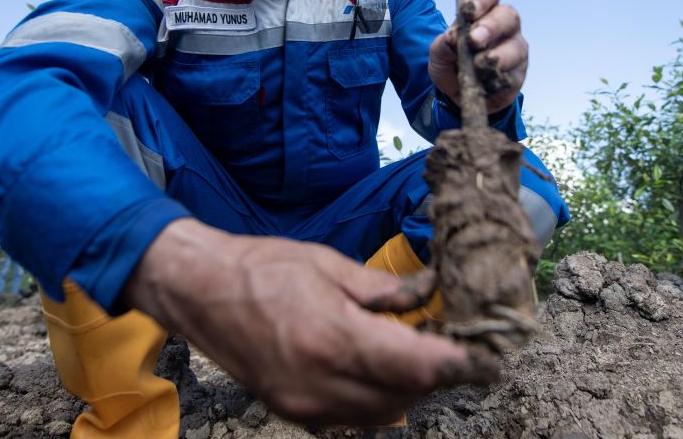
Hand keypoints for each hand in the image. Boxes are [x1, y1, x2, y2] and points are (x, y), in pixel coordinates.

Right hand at [122, 219, 487, 425]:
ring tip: (410, 352)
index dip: (457, 364)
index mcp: (334, 338)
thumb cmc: (263, 268)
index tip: (482, 356)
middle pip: (406, 395)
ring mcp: (305, 406)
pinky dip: (374, 398)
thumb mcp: (329, 265)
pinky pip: (352, 417)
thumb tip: (429, 293)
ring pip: (382, 413)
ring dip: (406, 389)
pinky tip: (372, 366)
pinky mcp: (293, 413)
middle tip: (446, 342)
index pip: (417, 367)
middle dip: (433, 374)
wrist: (199, 292)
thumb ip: (384, 290)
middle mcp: (321, 383)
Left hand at [428, 0, 527, 114]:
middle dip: (491, 26)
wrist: (458, 95)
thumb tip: (453, 37)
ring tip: (478, 64)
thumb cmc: (451, 65)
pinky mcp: (518, 74)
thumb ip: (443, 43)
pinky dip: (498, 77)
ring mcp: (515, 49)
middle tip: (474, 39)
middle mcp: (504, 26)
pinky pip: (515, 73)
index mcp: (484, 12)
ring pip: (515, 46)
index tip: (466, 11)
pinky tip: (485, 82)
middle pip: (508, 15)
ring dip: (496, 55)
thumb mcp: (439, 54)